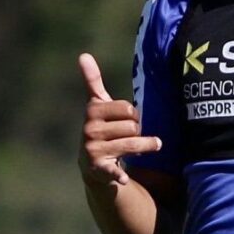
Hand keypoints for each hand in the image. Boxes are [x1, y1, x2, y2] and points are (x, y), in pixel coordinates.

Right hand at [78, 53, 161, 185]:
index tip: (126, 119)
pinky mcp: (98, 169)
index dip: (133, 115)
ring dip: (146, 146)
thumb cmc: (101, 128)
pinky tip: (124, 179)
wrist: (92, 164)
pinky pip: (113, 169)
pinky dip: (118, 175)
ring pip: (133, 143)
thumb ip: (92, 81)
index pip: (128, 108)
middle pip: (133, 126)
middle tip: (129, 136)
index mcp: (91, 111)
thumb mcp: (97, 104)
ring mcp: (92, 150)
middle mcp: (89, 130)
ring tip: (150, 147)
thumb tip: (83, 54)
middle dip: (137, 131)